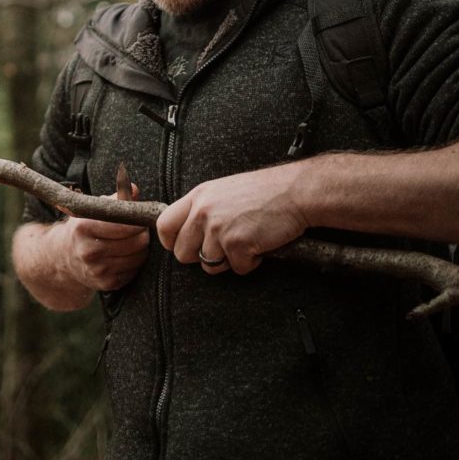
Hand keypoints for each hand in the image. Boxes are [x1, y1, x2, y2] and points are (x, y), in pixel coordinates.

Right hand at [60, 183, 149, 291]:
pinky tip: (126, 256)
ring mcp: (96, 270)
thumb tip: (135, 189)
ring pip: (138, 257)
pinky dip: (135, 263)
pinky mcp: (105, 283)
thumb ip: (116, 197)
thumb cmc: (84, 228)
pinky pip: (134, 271)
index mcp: (84, 227)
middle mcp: (88, 250)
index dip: (138, 220)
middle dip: (143, 234)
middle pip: (136, 242)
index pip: (126, 224)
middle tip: (141, 229)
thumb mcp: (93, 209)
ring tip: (135, 241)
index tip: (139, 217)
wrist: (64, 256)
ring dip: (142, 249)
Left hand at [156, 167, 307, 274]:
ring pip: (209, 265)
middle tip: (224, 247)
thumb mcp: (224, 191)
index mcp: (198, 197)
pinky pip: (237, 268)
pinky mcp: (237, 244)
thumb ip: (204, 209)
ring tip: (247, 239)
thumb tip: (191, 232)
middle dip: (202, 257)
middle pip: (183, 253)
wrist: (294, 191)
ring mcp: (218, 229)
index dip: (171, 242)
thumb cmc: (265, 191)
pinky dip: (251, 262)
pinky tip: (260, 243)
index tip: (183, 246)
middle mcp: (203, 212)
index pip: (164, 225)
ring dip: (229, 260)